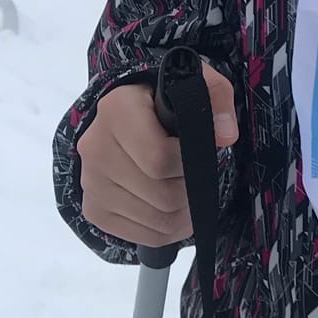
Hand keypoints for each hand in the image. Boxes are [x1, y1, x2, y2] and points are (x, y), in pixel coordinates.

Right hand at [77, 64, 237, 248]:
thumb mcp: (192, 82)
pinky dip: (170, 229)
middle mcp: (96, 148)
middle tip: (199, 173)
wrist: (125, 114)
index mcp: (116, 110)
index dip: (191, 162)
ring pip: (157, 220)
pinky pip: (144, 235)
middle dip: (193, 189)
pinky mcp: (95, 210)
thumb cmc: (162, 99)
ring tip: (191, 191)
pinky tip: (176, 208)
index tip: (200, 150)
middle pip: (162, 195)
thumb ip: (215, 97)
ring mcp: (91, 182)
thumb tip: (226, 135)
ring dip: (186, 213)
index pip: (159, 158)